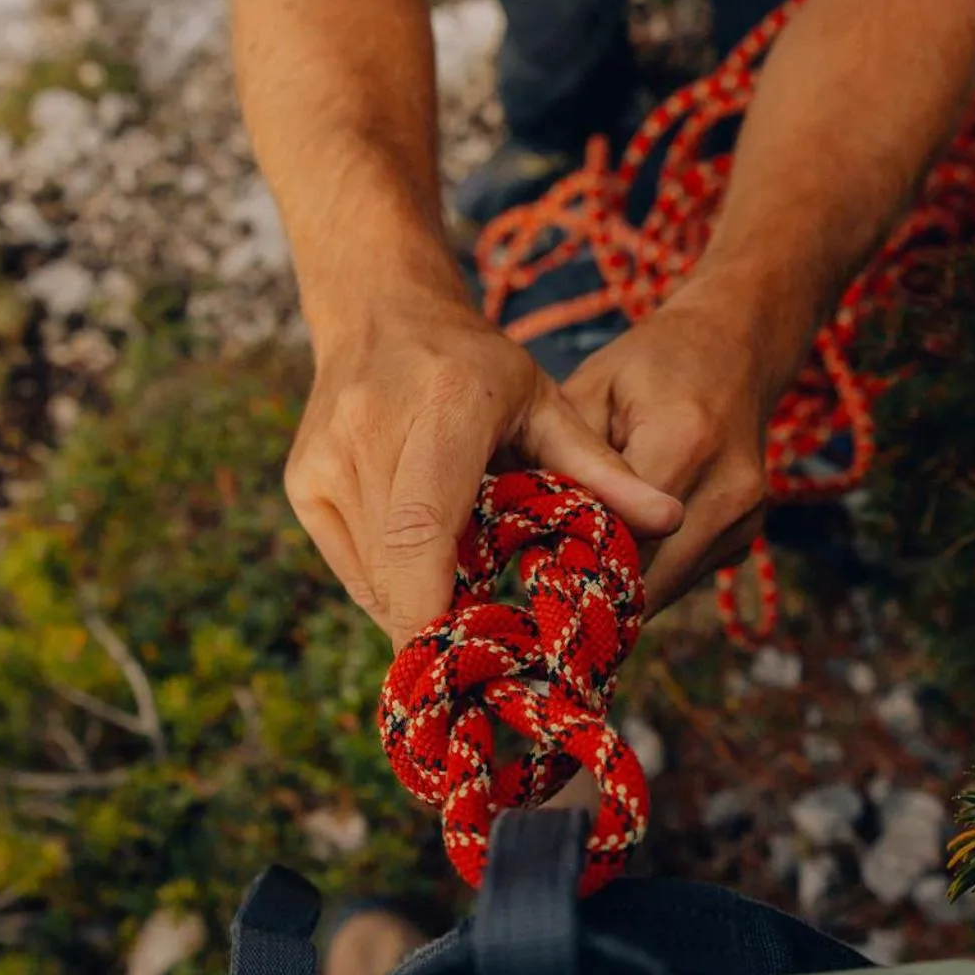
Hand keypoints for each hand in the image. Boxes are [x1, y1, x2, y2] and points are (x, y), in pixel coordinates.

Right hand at [287, 293, 683, 644]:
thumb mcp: (547, 404)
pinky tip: (427, 566)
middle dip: (441, 624)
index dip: (437, 608)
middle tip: (489, 654)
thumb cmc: (476, 366)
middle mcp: (368, 431)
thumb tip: (671, 519)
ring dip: (420, 605)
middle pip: (398, 567)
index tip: (471, 662)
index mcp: (441, 405)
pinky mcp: (302, 485)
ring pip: (371, 577)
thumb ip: (604, 470)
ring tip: (467, 601)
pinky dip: (392, 584)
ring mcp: (324, 461)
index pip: (423, 529)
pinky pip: (352, 566)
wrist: (379, 312)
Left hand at [561, 284, 789, 614]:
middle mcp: (727, 487)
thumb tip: (527, 529)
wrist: (735, 349)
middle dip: (595, 583)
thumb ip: (566, 460)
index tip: (531, 569)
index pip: (621, 531)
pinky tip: (624, 544)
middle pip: (647, 574)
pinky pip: (685, 575)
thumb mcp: (592, 390)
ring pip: (667, 585)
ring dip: (623, 585)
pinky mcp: (749, 534)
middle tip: (547, 585)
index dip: (572, 556)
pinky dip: (651, 570)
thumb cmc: (650, 366)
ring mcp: (747, 516)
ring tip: (579, 565)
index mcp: (685, 441)